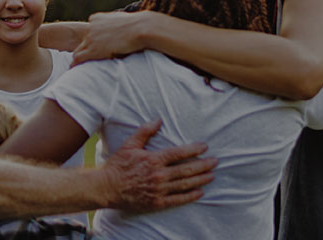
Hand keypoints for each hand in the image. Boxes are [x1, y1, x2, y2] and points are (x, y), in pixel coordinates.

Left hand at [71, 11, 154, 66]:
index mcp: (97, 18)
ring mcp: (90, 38)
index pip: (89, 31)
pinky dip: (75, 64)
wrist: (142, 28)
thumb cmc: (138, 25)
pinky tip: (74, 69)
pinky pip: (78, 58)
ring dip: (80, 58)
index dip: (92, 40)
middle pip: (83, 41)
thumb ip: (116, 24)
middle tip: (86, 59)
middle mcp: (91, 27)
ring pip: (78, 50)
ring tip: (79, 67)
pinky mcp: (93, 49)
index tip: (97, 47)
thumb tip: (123, 29)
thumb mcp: (123, 20)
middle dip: (86, 50)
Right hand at [97, 120, 215, 212]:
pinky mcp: (157, 202)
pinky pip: (177, 199)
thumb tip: (158, 119)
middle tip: (215, 162)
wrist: (106, 187)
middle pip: (186, 170)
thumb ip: (145, 131)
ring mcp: (159, 190)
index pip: (179, 153)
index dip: (194, 150)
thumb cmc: (118, 165)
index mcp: (153, 160)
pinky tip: (200, 192)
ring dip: (200, 180)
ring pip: (185, 184)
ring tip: (211, 176)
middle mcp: (159, 175)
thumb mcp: (129, 145)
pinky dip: (190, 196)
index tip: (205, 147)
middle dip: (203, 165)